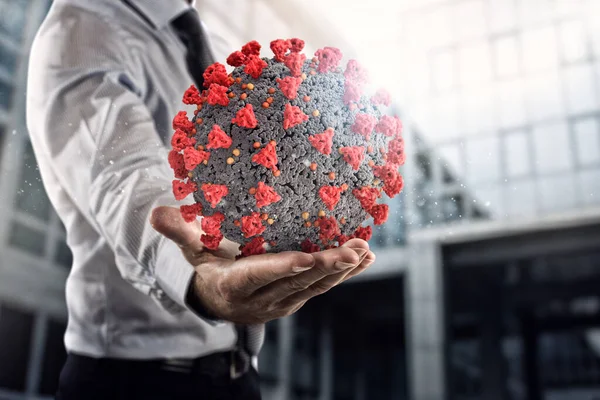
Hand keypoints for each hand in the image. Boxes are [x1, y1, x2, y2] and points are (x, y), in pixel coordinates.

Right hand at [150, 206, 375, 323]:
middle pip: (296, 283)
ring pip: (315, 287)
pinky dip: (345, 273)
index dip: (284, 268)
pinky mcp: (296, 298)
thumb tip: (154, 212)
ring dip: (341, 269)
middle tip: (352, 250)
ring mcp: (282, 301)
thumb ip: (179, 232)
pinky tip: (365, 258)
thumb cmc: (206, 268)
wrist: (219, 300)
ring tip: (363, 251)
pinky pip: (322, 287)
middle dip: (326, 267)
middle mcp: (262, 299)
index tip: (308, 257)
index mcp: (234, 286)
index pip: (260, 276)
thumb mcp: (192, 251)